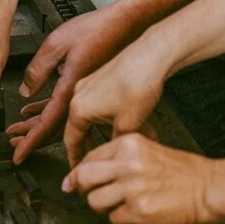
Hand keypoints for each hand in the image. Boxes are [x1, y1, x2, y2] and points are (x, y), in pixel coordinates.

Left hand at [6, 7, 141, 163]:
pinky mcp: (89, 87)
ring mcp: (87, 95)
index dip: (30, 142)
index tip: (18, 155)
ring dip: (37, 126)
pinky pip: (66, 108)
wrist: (130, 23)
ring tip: (18, 130)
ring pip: (58, 119)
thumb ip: (38, 68)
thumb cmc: (100, 29)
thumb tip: (25, 90)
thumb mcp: (57, 43)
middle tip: (13, 143)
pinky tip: (33, 110)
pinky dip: (48, 111)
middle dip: (30, 137)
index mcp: (71, 91)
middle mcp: (81, 99)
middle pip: (52, 128)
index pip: (47, 125)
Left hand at [61, 133, 213, 223]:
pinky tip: (137, 212)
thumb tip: (86, 173)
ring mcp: (132, 188)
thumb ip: (118, 160)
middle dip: (81, 188)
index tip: (76, 180)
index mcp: (129, 145)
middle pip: (83, 177)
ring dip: (103, 207)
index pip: (90, 157)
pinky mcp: (138, 210)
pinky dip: (122, 219)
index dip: (80, 172)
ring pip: (95, 201)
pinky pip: (114, 218)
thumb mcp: (149, 150)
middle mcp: (128, 164)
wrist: (210, 188)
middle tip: (88, 193)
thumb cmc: (184, 172)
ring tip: (120, 204)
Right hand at [63, 40, 170, 166]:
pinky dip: (112, 116)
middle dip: (93, 145)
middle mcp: (80, 94)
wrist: (153, 54)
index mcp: (78, 108)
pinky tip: (129, 121)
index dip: (77, 159)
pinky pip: (102, 103)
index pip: (71, 141)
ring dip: (107, 130)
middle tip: (98, 159)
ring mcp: (91, 83)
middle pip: (81, 128)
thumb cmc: (138, 82)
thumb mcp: (127, 125)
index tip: (79, 169)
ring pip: (95, 115)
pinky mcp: (104, 77)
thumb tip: (113, 154)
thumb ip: (115, 144)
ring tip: (122, 139)